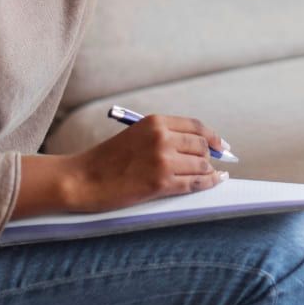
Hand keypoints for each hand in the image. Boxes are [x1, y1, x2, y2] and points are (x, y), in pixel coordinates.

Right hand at [64, 113, 228, 211]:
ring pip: (201, 165)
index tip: (221, 145)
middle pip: (201, 146)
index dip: (212, 137)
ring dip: (208, 171)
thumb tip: (198, 146)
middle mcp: (162, 138)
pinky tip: (214, 181)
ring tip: (212, 174)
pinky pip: (194, 183)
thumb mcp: (136, 135)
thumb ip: (164, 136)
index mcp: (155, 122)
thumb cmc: (106, 159)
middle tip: (215, 163)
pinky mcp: (161, 183)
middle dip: (210, 156)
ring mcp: (163, 161)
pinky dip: (207, 183)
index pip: (196, 126)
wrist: (82, 179)